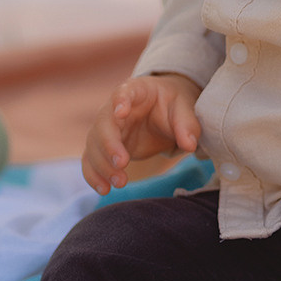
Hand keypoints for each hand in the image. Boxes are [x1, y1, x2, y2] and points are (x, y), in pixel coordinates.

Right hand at [82, 73, 201, 194]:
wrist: (163, 113)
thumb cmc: (172, 105)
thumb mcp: (184, 108)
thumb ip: (187, 124)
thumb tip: (189, 145)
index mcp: (135, 91)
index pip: (123, 92)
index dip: (120, 101)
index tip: (121, 112)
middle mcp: (113, 109)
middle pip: (103, 124)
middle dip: (109, 145)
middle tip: (123, 163)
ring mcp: (106, 129)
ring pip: (94, 146)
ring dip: (103, 165)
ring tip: (120, 183)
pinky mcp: (105, 148)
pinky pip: (91, 161)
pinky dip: (94, 175)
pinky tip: (104, 189)